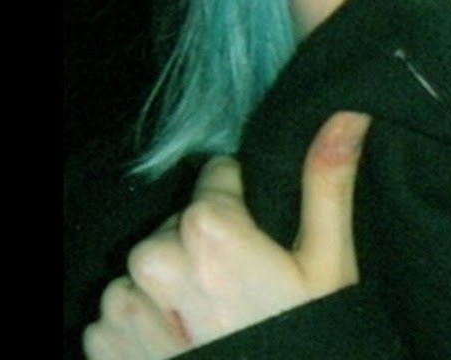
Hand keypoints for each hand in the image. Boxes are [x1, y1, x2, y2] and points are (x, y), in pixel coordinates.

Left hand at [83, 111, 371, 359]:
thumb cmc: (308, 338)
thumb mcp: (330, 265)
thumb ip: (327, 182)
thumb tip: (346, 113)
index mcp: (206, 227)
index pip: (217, 178)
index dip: (244, 206)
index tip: (262, 244)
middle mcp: (152, 257)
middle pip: (179, 223)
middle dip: (204, 246)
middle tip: (242, 291)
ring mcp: (123, 303)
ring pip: (149, 268)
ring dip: (172, 286)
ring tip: (214, 324)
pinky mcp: (103, 343)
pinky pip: (122, 311)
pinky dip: (146, 323)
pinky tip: (185, 346)